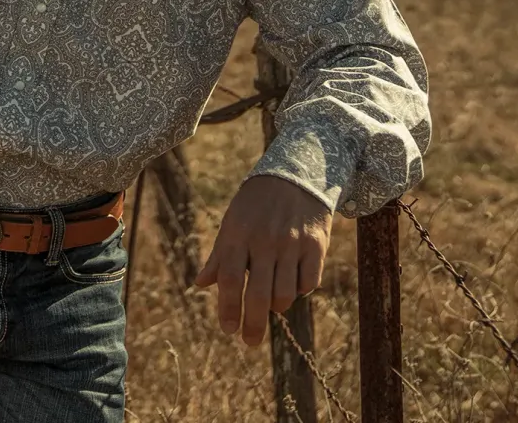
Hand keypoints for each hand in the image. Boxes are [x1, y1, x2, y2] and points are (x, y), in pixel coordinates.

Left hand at [194, 176, 331, 345]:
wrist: (294, 175)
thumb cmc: (255, 205)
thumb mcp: (232, 223)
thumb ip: (218, 256)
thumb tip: (200, 285)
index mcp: (238, 235)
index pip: (231, 280)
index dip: (228, 309)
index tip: (228, 329)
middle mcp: (265, 240)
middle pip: (258, 295)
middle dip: (253, 326)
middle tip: (249, 342)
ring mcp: (292, 243)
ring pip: (285, 295)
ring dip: (277, 307)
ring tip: (272, 305)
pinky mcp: (316, 245)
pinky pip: (309, 283)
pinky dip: (300, 290)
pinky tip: (294, 282)